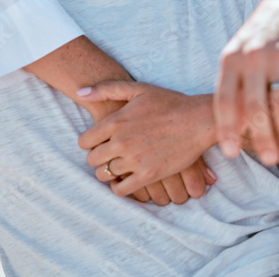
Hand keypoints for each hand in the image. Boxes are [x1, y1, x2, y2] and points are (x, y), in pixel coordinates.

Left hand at [77, 81, 217, 203]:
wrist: (198, 120)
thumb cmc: (169, 102)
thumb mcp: (138, 89)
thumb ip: (106, 89)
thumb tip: (80, 92)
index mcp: (116, 121)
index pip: (84, 142)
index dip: (90, 143)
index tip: (100, 142)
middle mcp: (121, 142)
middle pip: (92, 160)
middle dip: (97, 158)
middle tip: (108, 154)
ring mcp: (134, 160)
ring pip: (104, 175)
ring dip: (108, 172)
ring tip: (118, 166)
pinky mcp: (148, 175)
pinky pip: (121, 190)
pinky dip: (118, 187)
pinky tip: (125, 179)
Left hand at [214, 0, 278, 165]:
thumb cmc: (265, 38)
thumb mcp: (242, 54)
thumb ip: (236, 87)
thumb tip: (233, 131)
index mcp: (231, 59)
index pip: (225, 101)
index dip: (227, 129)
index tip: (231, 153)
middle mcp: (253, 56)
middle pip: (255, 107)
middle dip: (261, 137)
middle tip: (269, 160)